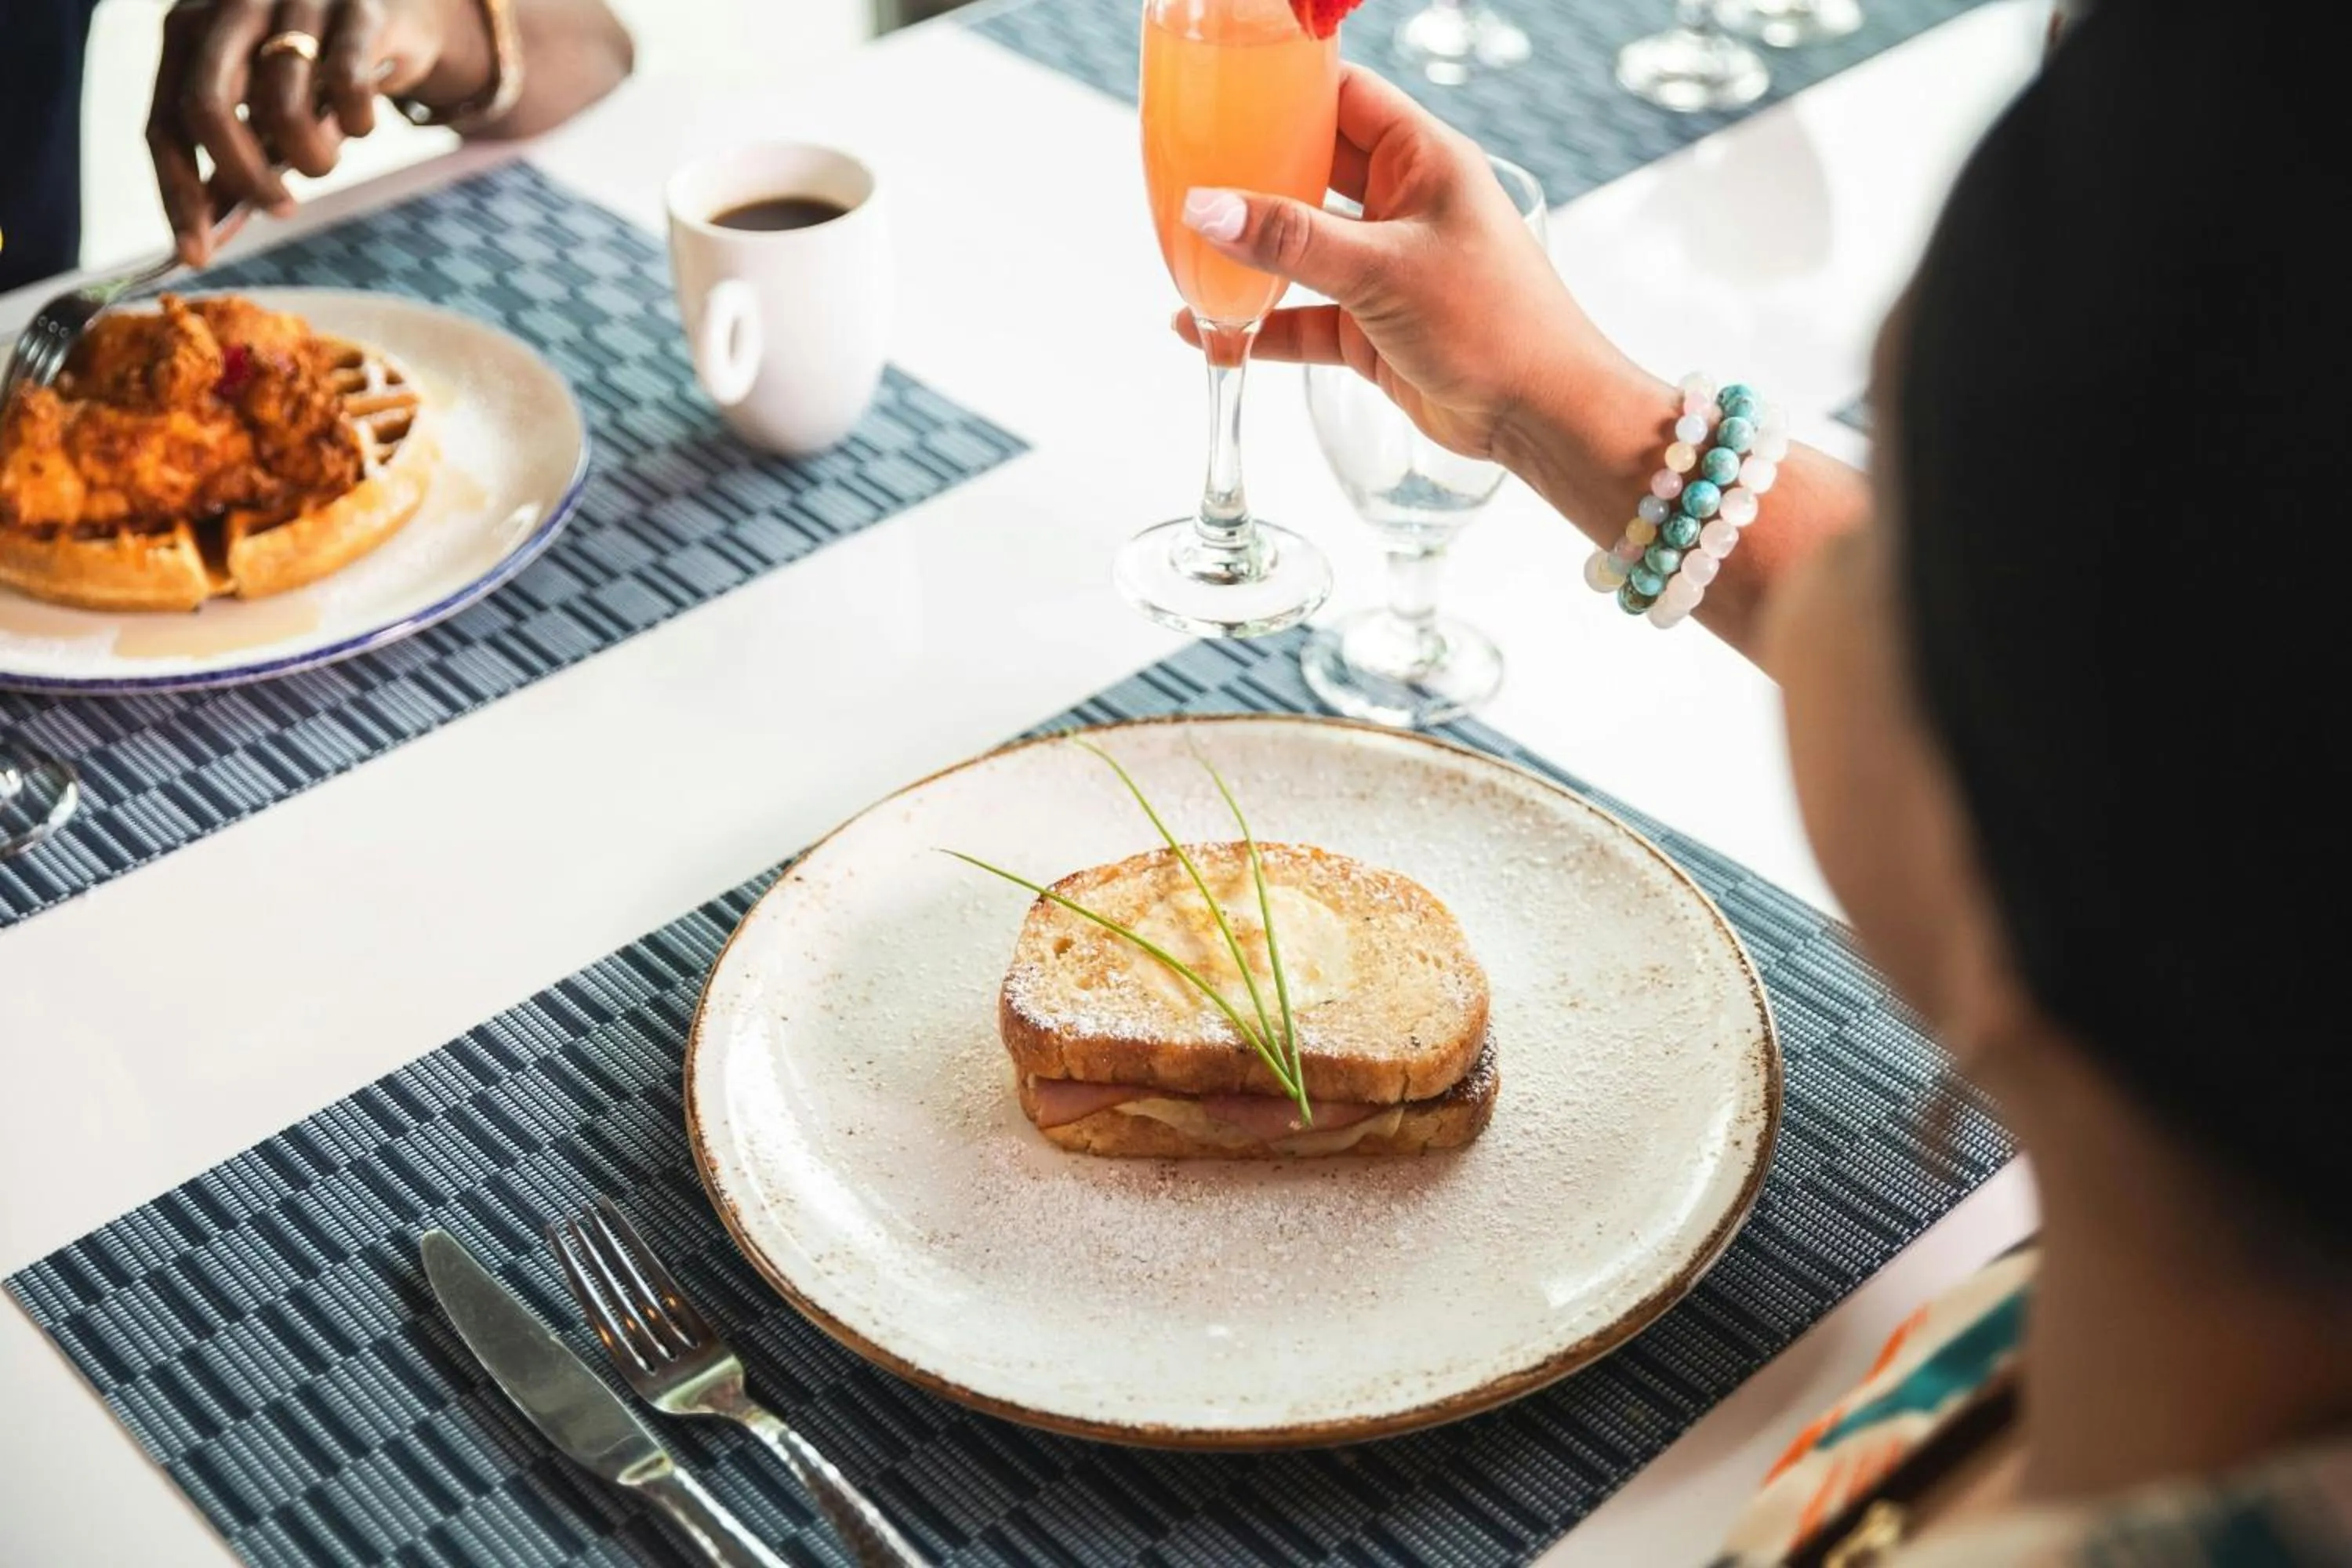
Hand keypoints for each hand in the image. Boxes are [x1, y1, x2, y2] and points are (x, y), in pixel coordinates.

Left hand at [149, 0, 495, 265]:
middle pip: (207, 108)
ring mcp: (292, 1)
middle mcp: (231, 6)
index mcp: (189, 29)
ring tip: (326, 158)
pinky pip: (348, 88)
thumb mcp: (261, 109)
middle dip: (245, 177)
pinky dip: (359, 122)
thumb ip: (230, 159)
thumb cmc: (315, 68)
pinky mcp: (357, 10)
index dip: (179, 195)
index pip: (165, 122)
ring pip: (282, 106)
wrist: (392, 12)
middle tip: (281, 210)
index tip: (197, 254)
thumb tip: (201, 233)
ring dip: (313, 157)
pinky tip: (361, 123)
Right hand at [1175, 66, 1650, 461]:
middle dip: (1252, 173)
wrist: (1538, 416)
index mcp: (1422, 159)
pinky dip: (1259, 323)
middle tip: (1187, 171)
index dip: (1286, 88)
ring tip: (1184, 252)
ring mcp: (1384, 267)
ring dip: (1250, 255)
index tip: (1223, 90)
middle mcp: (1402, 205)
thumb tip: (1206, 207)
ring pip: (1301, 247)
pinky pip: (1302, 314)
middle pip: (1311, 168)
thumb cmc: (1494, 323)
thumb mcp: (1381, 270)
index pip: (1343, 96)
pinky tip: (1205, 329)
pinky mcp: (1371, 327)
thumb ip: (1290, 240)